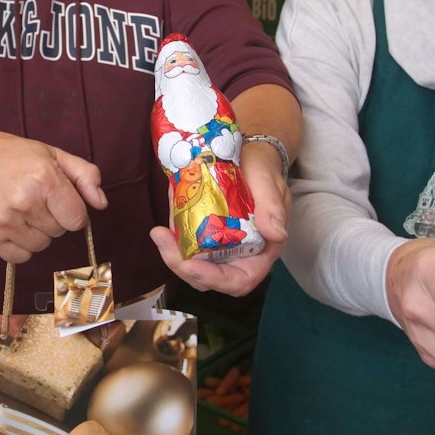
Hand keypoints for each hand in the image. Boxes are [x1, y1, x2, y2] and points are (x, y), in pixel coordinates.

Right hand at [0, 131, 107, 262]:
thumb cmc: (6, 155)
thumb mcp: (50, 153)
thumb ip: (84, 175)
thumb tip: (101, 204)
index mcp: (43, 179)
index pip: (77, 219)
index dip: (72, 210)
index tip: (58, 199)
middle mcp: (24, 202)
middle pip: (59, 232)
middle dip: (52, 218)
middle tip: (33, 198)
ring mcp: (3, 223)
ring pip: (41, 246)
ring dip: (36, 232)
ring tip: (19, 210)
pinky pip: (20, 257)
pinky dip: (19, 245)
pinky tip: (8, 223)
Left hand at [149, 142, 288, 296]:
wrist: (250, 155)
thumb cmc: (264, 170)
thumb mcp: (270, 182)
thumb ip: (273, 207)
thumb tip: (276, 235)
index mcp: (262, 250)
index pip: (240, 280)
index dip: (214, 279)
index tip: (190, 266)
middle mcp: (239, 254)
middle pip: (209, 276)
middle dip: (182, 265)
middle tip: (162, 240)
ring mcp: (220, 245)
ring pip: (193, 264)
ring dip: (172, 253)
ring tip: (159, 233)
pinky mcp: (204, 234)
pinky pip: (186, 244)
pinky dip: (173, 238)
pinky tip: (163, 224)